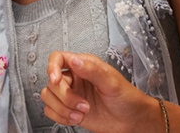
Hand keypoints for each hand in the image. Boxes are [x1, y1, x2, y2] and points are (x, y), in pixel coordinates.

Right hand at [40, 51, 159, 132]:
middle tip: (83, 105)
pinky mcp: (68, 109)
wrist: (131, 121)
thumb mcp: (112, 82)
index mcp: (84, 65)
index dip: (52, 67)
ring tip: (81, 113)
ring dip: (62, 108)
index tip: (56, 80)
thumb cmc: (126, 98)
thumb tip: (75, 61)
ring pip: (49, 97)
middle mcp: (75, 78)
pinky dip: (60, 117)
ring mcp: (71, 94)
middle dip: (66, 97)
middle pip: (52, 82)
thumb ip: (92, 70)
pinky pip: (51, 111)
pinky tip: (75, 118)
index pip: (58, 58)